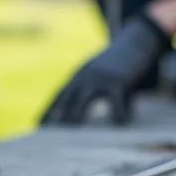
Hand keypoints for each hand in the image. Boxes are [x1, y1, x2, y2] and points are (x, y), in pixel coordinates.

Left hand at [41, 12, 170, 125]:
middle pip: (66, 101)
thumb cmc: (120, 63)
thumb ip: (95, 94)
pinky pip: (116, 101)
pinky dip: (117, 113)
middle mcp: (85, 76)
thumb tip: (99, 119)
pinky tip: (118, 123)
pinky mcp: (118, 80)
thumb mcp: (102, 76)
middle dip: (56, 118)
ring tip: (70, 135)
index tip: (38, 125)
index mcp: (79, 76)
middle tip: (46, 136)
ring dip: (75, 118)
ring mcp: (101, 77)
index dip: (48, 111)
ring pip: (84, 101)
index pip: (59, 96)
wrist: (137, 40)